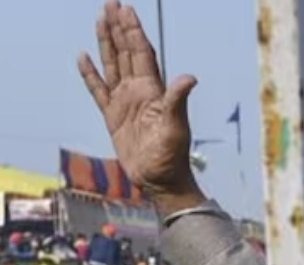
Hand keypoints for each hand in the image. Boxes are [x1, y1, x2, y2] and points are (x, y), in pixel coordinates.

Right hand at [78, 1, 198, 201]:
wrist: (161, 180)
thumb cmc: (172, 156)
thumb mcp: (176, 127)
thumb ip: (178, 100)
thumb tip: (190, 77)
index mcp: (153, 91)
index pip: (142, 53)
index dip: (134, 31)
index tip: (127, 9)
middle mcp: (139, 92)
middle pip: (127, 52)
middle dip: (119, 28)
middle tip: (111, 3)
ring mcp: (125, 103)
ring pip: (113, 65)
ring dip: (107, 43)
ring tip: (100, 20)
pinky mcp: (113, 117)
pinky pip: (98, 90)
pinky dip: (91, 74)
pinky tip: (83, 57)